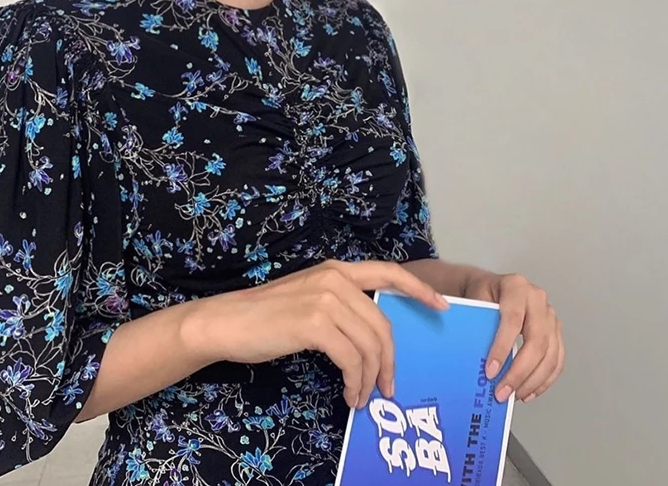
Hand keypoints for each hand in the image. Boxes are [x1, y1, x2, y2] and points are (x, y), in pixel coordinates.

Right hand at [192, 260, 448, 409]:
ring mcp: (325, 298)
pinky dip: (355, 381)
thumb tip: (367, 339)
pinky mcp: (314, 323)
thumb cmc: (264, 317)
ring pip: (369, 344)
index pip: (388, 272)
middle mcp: (335, 278)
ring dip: (371, 378)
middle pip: (382, 323)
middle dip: (390, 360)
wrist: (227, 322)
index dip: (418, 288)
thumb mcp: (307, 300)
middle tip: (388, 388)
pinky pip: (351, 358)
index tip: (441, 307)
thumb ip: (338, 307)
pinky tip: (349, 393)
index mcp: (336, 270)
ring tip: (363, 397)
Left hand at [463, 271, 563, 403]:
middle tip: (502, 391)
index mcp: (516, 286)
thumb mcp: (474, 298)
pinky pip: (557, 361)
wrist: (493, 287)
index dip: (502, 348)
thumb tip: (476, 358)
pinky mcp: (556, 332)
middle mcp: (538, 299)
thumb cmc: (483, 293)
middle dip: (519, 372)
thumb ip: (477, 323)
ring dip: (532, 381)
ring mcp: (550, 316)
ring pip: (550, 355)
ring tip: (513, 395)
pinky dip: (544, 381)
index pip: (512, 320)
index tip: (490, 371)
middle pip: (537, 341)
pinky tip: (528, 392)